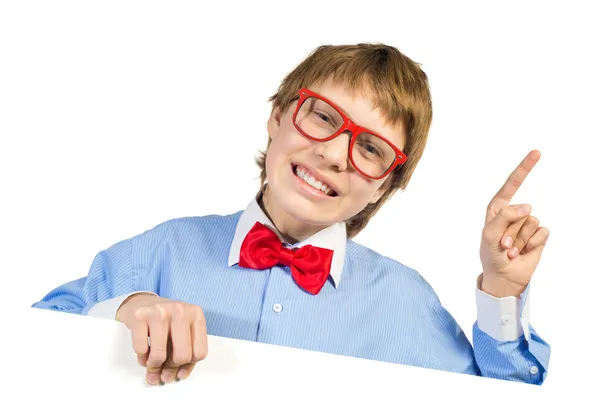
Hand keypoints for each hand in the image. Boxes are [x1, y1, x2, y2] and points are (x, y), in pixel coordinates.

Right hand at [116, 293, 207, 384]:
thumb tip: (177, 376)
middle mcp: (180, 310)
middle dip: (171, 367)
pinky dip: (141, 357)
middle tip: (164, 368)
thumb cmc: (166, 320)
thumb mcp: (182, 331)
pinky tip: (143, 353)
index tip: (179, 367)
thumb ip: (185, 353)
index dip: (188, 365)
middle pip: (182, 356)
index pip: (199, 353)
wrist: (142, 302)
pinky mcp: (139, 316)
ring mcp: (159, 312)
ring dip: (154, 365)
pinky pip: (141, 349)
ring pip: (160, 355)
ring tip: (152, 363)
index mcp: (196, 314)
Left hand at [479, 150, 549, 297]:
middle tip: (502, 245)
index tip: (537, 153)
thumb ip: (505, 216)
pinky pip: (541, 233)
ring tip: (510, 250)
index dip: (524, 168)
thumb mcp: (489, 235)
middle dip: (510, 231)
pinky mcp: (539, 235)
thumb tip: (528, 206)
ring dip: (519, 240)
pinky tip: (523, 252)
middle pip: (520, 211)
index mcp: (497, 208)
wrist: (503, 276)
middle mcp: (513, 213)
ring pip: (531, 222)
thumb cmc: (491, 254)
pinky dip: (531, 245)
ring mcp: (527, 224)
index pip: (512, 184)